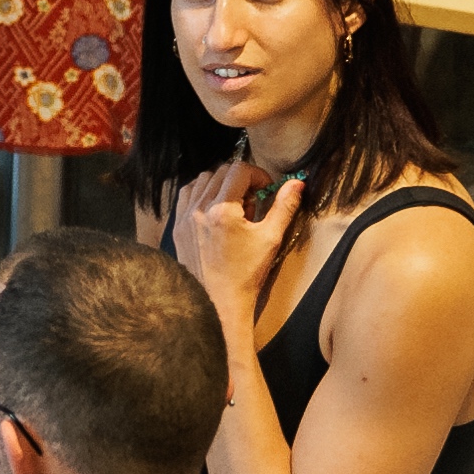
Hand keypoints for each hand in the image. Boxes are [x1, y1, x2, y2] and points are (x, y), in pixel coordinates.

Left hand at [169, 163, 299, 339]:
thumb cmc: (245, 275)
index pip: (239, 170)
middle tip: (252, 200)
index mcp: (222, 210)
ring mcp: (184, 217)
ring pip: (202, 180)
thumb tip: (297, 183)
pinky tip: (214, 210)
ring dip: (220, 184)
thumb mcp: (270, 239)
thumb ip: (284, 207)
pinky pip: (187, 196)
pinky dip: (201, 194)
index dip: (258, 174)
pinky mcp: (177, 227)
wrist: (217, 304)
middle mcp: (199, 209)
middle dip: (241, 179)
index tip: (266, 189)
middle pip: (221, 172)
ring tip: (233, 206)